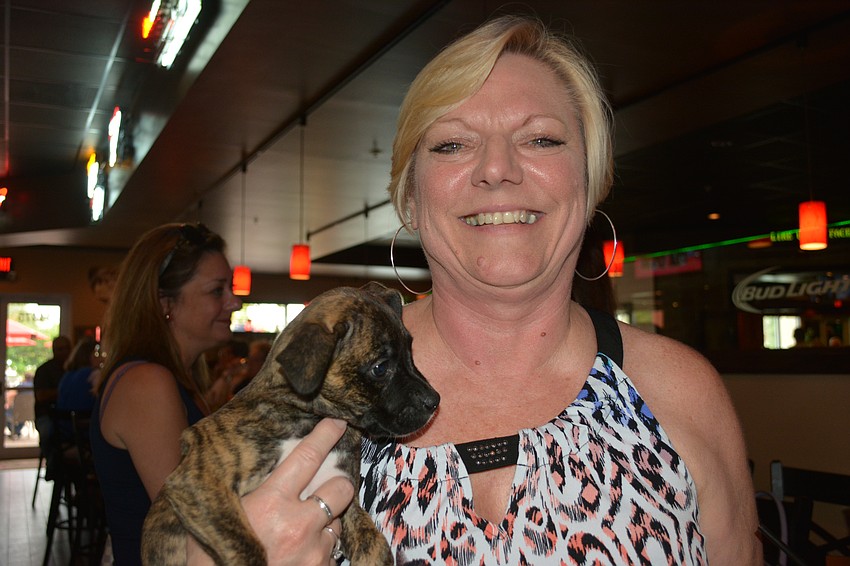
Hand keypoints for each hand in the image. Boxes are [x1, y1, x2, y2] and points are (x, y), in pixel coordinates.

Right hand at [187, 418, 353, 564]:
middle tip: (327, 487)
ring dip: (325, 522)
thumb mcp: (220, 517)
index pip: (307, 457)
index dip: (326, 435)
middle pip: (340, 487)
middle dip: (337, 484)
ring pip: (337, 522)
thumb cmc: (213, 560)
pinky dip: (320, 549)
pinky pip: (332, 552)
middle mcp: (298, 524)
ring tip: (300, 531)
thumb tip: (244, 463)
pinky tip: (299, 554)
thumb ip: (239, 490)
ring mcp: (313, 551)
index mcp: (270, 503)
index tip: (338, 423)